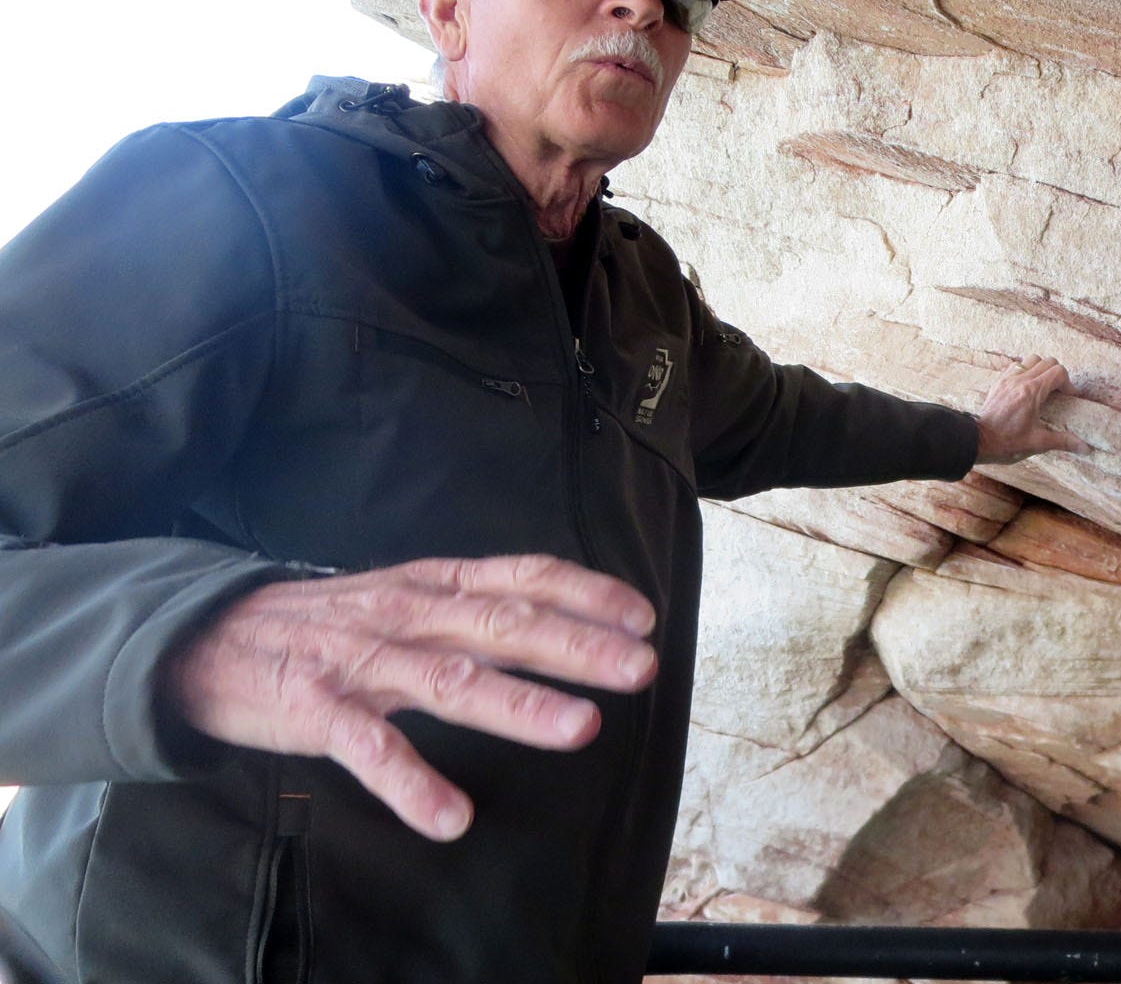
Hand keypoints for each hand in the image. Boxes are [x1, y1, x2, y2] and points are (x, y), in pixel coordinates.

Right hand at [169, 554, 656, 842]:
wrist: (205, 636)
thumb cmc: (326, 621)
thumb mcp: (405, 594)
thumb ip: (473, 604)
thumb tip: (558, 618)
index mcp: (433, 583)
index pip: (520, 577)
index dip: (584, 593)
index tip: (642, 616)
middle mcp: (406, 613)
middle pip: (502, 625)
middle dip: (575, 645)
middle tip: (638, 666)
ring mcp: (361, 660)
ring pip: (449, 679)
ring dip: (518, 705)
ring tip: (580, 729)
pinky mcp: (315, 709)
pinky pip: (369, 748)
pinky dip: (410, 783)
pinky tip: (450, 817)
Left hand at [975, 356, 1088, 463]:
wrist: (979, 441)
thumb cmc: (1007, 443)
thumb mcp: (1038, 443)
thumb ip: (1063, 441)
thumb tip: (1086, 448)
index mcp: (1032, 393)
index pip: (1058, 372)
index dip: (1068, 383)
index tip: (1070, 396)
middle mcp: (1020, 380)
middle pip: (1048, 362)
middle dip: (1058, 374)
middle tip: (1059, 391)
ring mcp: (1008, 379)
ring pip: (1032, 359)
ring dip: (1042, 369)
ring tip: (1044, 386)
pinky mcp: (999, 382)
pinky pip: (1017, 365)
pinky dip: (1026, 370)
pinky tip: (1027, 386)